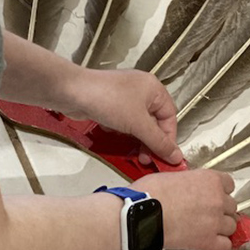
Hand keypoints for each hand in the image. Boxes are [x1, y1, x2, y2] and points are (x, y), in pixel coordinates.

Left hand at [62, 67, 182, 164]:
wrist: (73, 92)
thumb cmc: (109, 101)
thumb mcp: (138, 124)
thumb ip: (158, 142)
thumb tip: (176, 156)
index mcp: (154, 89)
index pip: (169, 118)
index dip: (168, 139)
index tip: (165, 158)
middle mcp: (141, 90)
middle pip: (153, 122)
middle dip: (150, 142)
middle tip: (146, 159)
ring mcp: (124, 96)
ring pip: (137, 124)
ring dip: (136, 140)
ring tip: (133, 154)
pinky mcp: (109, 103)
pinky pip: (122, 122)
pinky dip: (122, 133)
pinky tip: (116, 140)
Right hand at [136, 169, 237, 249]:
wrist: (142, 214)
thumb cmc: (150, 193)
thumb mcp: (173, 176)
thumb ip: (190, 181)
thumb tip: (190, 187)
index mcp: (210, 180)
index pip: (229, 184)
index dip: (220, 191)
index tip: (212, 195)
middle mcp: (218, 199)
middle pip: (231, 206)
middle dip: (220, 209)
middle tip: (206, 212)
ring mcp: (216, 221)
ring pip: (231, 225)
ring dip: (221, 227)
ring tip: (206, 228)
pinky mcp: (209, 241)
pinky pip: (226, 245)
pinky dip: (219, 244)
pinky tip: (208, 241)